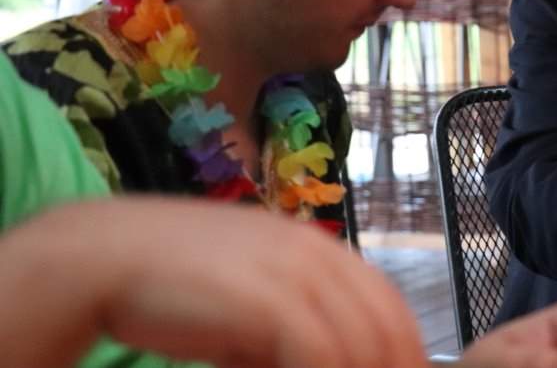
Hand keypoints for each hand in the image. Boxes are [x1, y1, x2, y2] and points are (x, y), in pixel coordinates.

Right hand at [0, 198, 427, 367]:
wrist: (105, 255)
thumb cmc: (177, 281)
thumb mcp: (247, 297)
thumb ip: (289, 324)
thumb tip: (324, 359)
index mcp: (318, 249)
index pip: (387, 304)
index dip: (402, 350)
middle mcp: (315, 254)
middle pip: (383, 326)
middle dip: (389, 367)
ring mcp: (292, 272)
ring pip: (358, 342)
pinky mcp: (265, 298)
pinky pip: (317, 352)